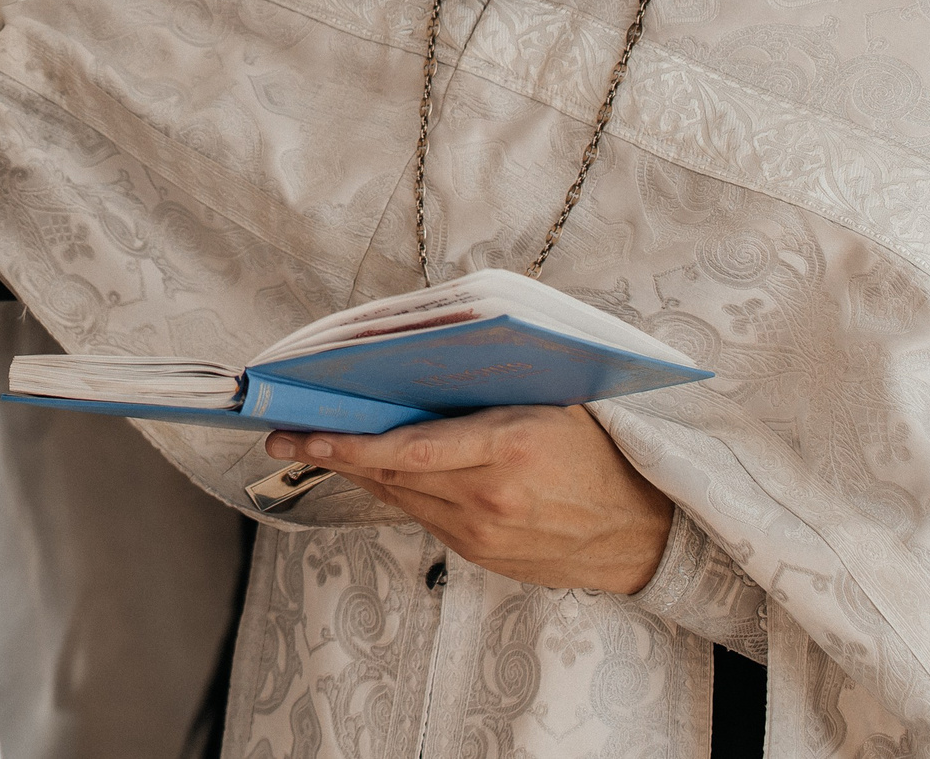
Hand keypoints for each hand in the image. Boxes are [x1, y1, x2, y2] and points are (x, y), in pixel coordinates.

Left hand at [263, 405, 673, 594]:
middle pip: (390, 475)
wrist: (647, 532)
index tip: (302, 432)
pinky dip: (397, 492)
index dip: (346, 443)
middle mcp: (489, 499)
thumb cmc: (601, 451)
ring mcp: (483, 535)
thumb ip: (483, 396)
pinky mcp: (483, 557)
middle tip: (283, 437)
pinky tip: (374, 473)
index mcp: (507, 448)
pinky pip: (424, 518)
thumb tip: (413, 372)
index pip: (406, 449)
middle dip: (333, 454)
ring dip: (358, 473)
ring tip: (315, 449)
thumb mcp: (549, 404)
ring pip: (400, 498)